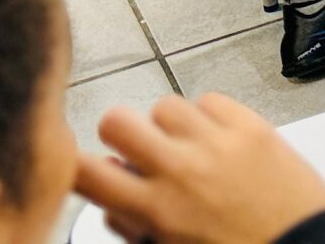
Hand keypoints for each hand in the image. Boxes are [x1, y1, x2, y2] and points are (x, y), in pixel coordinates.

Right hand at [75, 93, 324, 243]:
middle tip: (136, 150)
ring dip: (168, 125)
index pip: (85, 172)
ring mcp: (217, 143)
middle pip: (117, 120)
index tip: (78, 163)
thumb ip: (134, 224)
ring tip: (186, 147)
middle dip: (120, 134)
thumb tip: (112, 194)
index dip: (72, 164)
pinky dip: (209, 115)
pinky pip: (212, 100)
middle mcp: (181, 170)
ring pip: (165, 104)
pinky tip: (217, 138)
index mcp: (155, 209)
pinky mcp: (252, 126)